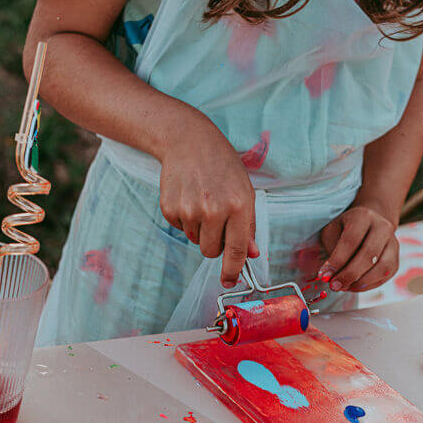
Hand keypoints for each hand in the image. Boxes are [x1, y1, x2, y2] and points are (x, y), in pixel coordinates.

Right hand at [159, 109, 258, 287]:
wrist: (188, 141)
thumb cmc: (222, 166)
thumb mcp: (245, 191)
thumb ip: (249, 225)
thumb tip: (251, 254)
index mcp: (238, 206)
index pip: (236, 250)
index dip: (232, 270)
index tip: (230, 281)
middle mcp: (214, 210)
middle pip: (210, 251)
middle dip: (214, 242)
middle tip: (216, 219)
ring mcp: (190, 210)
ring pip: (194, 240)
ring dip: (199, 228)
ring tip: (202, 201)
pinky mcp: (170, 208)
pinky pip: (179, 228)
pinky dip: (184, 218)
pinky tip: (188, 197)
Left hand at [319, 205, 398, 291]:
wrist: (368, 225)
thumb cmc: (345, 230)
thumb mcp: (333, 232)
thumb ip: (331, 252)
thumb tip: (329, 276)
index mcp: (363, 216)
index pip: (351, 240)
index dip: (337, 261)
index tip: (324, 275)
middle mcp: (383, 227)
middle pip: (369, 254)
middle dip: (349, 274)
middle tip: (334, 285)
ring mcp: (393, 244)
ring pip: (382, 267)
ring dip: (361, 282)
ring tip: (344, 287)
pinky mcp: (396, 260)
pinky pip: (385, 276)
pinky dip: (368, 285)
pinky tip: (354, 286)